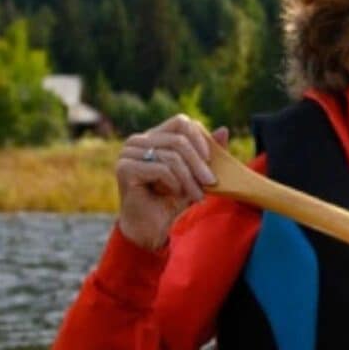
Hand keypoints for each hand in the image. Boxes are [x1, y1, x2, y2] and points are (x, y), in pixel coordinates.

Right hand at [115, 115, 228, 250]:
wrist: (153, 227)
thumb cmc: (174, 199)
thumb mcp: (196, 173)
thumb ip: (208, 152)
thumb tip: (224, 130)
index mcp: (154, 136)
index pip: (181, 122)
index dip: (199, 138)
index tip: (211, 159)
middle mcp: (138, 140)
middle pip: (179, 140)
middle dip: (198, 163)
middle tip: (211, 182)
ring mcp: (128, 153)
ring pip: (171, 156)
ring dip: (189, 178)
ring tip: (197, 195)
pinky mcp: (124, 168)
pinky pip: (161, 169)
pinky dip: (175, 183)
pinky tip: (175, 194)